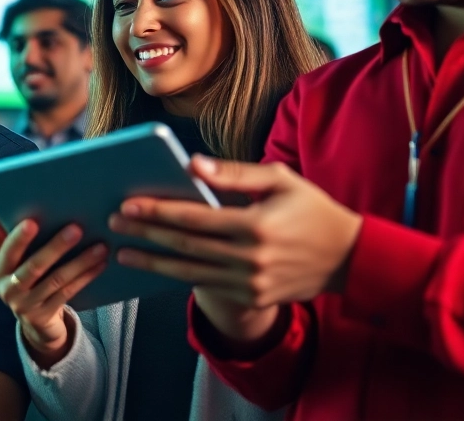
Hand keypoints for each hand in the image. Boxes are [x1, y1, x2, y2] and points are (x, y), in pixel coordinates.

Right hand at [0, 201, 106, 368]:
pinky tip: (101, 264)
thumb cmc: (21, 277)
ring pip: (56, 280)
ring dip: (80, 262)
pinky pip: (68, 293)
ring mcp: (27, 305)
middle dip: (55, 247)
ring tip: (100, 246)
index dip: (17, 238)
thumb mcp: (8, 258)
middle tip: (76, 228)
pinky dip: (85, 277)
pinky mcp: (45, 315)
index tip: (31, 222)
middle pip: (34, 266)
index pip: (6, 251)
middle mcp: (8, 289)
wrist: (33, 321)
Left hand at [109, 155, 362, 341]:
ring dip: (153, 262)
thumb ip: (235, 173)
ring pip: (190, 272)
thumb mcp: (280, 180)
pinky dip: (179, 277)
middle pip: (184, 246)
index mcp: (255, 225)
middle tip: (112, 224)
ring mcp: (251, 283)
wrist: (350, 259)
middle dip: (145, 234)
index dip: (157, 212)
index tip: (127, 206)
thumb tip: (191, 165)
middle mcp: (250, 258)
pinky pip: (208, 286)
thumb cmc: (312, 210)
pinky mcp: (253, 298)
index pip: (193, 217)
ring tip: (123, 254)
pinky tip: (158, 267)